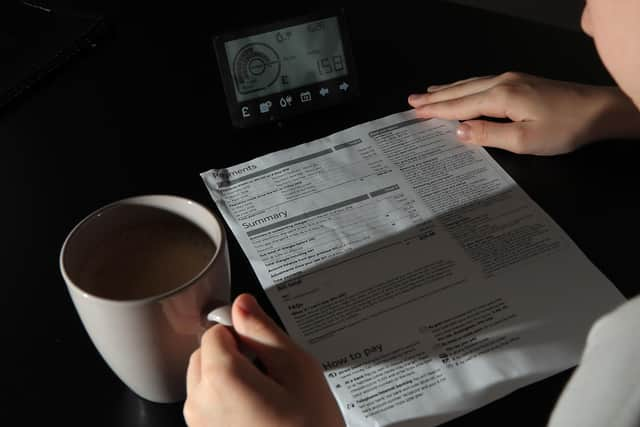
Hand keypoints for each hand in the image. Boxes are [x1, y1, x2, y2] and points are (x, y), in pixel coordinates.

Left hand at [184, 294, 344, 426]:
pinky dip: (227, 402)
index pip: (215, 331)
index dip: (242, 333)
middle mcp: (199, 403)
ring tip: (268, 397)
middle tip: (271, 374)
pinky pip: (207, 407)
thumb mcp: (298, 370)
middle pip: (205, 355)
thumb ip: (264, 331)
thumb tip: (241, 304)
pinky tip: (260, 415)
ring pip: (204, 380)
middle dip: (232, 355)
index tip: (264, 348)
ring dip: (230, 379)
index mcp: (221, 378)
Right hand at [408, 72, 639, 154]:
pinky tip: (462, 88)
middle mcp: (503, 82)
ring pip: (471, 83)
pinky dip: (465, 87)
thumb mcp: (524, 140)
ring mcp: (513, 79)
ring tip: (429, 93)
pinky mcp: (522, 82)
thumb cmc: (564, 130)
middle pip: (461, 90)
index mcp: (501, 97)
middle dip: (435, 97)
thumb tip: (457, 131)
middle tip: (412, 101)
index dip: (436, 110)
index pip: (459, 105)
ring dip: (448, 90)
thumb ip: (488, 134)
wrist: (599, 111)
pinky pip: (482, 82)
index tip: (414, 112)